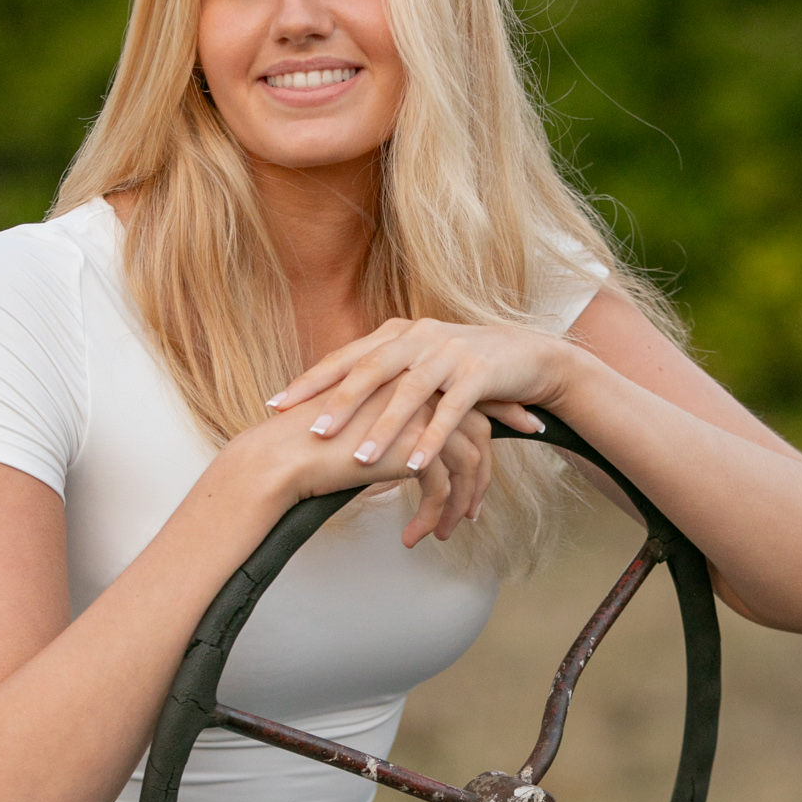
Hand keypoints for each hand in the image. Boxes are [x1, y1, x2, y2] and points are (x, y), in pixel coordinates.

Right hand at [231, 381, 494, 547]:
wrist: (282, 455)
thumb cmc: (307, 444)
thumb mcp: (359, 423)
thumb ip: (390, 426)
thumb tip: (411, 451)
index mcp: (407, 377)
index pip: (462, 396)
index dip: (491, 419)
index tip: (508, 437)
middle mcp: (420, 389)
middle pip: (477, 429)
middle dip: (486, 473)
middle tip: (475, 509)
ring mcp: (420, 416)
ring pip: (468, 462)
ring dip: (459, 503)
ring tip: (445, 532)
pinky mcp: (413, 447)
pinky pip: (441, 487)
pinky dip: (433, 515)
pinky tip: (414, 537)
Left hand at [266, 318, 572, 479]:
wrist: (525, 355)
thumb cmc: (459, 367)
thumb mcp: (415, 364)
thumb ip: (379, 377)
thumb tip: (329, 403)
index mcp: (395, 334)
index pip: (345, 358)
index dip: (310, 381)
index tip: (276, 405)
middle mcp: (418, 337)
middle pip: (370, 370)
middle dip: (337, 403)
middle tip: (310, 432)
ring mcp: (449, 353)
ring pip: (409, 394)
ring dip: (383, 428)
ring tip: (359, 460)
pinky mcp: (480, 374)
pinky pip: (451, 411)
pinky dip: (432, 440)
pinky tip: (415, 467)